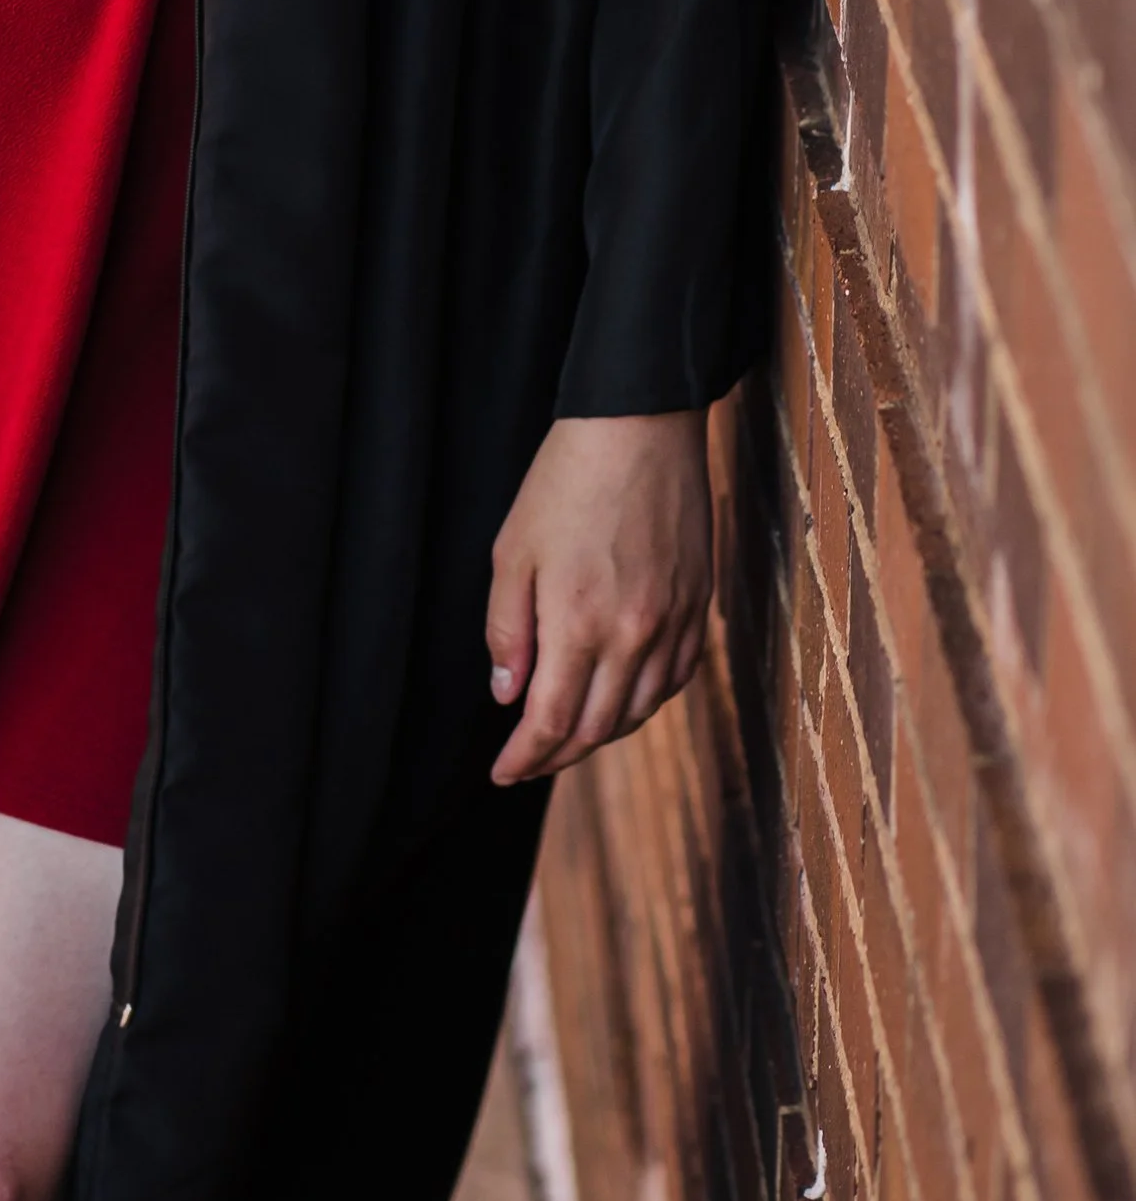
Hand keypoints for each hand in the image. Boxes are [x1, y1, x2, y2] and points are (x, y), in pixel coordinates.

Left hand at [485, 410, 711, 782]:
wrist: (641, 426)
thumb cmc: (565, 481)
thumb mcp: (512, 551)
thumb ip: (507, 631)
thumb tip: (508, 696)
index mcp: (578, 622)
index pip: (549, 722)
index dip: (524, 758)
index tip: (501, 774)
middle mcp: (633, 635)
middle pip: (595, 729)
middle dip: (556, 756)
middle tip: (526, 762)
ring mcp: (673, 624)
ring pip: (638, 712)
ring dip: (599, 735)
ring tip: (566, 737)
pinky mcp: (698, 607)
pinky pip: (673, 680)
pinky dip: (642, 704)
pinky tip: (620, 700)